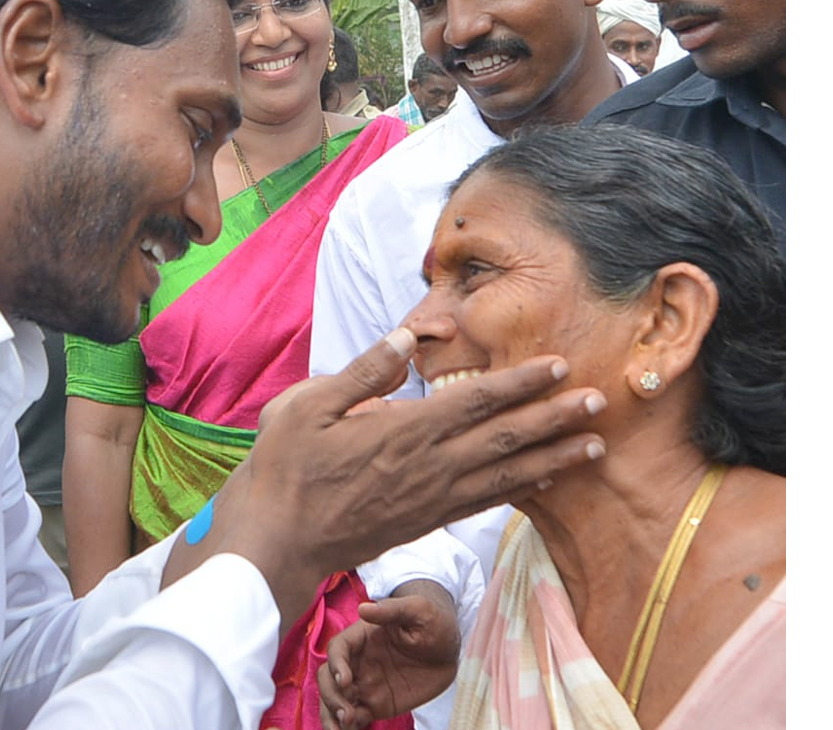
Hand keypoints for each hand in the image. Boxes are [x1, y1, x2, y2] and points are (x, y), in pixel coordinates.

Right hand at [164, 327, 605, 622]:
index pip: (476, 400)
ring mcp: (431, 499)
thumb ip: (363, 371)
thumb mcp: (308, 406)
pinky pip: (487, 502)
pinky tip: (543, 481)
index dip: (522, 382)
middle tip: (601, 401)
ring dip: (554, 457)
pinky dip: (521, 488)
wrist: (277, 542)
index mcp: (403, 430)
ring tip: (594, 445)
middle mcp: (429, 466)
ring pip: (507, 474)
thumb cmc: (286, 468)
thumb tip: (405, 337)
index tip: (559, 366)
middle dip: (557, 417)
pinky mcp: (427, 521)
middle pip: (506, 437)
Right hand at [318, 582, 459, 729]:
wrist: (449, 649)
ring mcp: (364, 684)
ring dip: (333, 715)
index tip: (345, 681)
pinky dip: (347, 728)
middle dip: (331, 696)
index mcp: (362, 637)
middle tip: (347, 714)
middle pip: (328, 678)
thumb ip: (392, 610)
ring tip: (346, 727)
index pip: (337, 649)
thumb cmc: (432, 622)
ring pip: (335, 700)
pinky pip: (355, 718)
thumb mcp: (418, 610)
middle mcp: (358, 662)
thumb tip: (363, 608)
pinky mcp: (375, 704)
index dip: (335, 665)